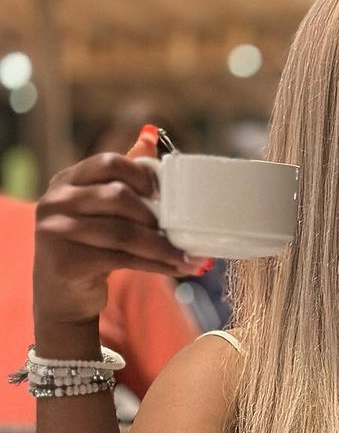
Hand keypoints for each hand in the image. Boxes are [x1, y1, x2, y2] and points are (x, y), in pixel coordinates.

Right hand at [33, 129, 200, 335]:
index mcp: (66, 181)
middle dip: (155, 215)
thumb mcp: (97, 209)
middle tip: (181, 229)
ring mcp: (56, 231)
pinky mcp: (66, 262)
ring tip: (189, 255)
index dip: (140, 174)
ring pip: (123, 232)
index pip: (108, 162)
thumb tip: (149, 136)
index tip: (163, 192)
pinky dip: (155, 264)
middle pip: (118, 196)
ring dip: (162, 245)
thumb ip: (119, 178)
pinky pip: (122, 258)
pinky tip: (176, 268)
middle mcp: (55, 201)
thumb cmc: (88, 246)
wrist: (61, 296)